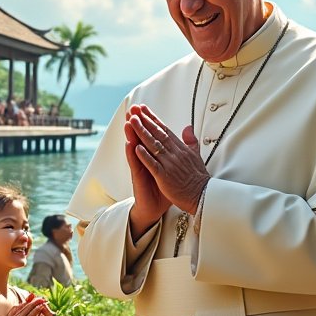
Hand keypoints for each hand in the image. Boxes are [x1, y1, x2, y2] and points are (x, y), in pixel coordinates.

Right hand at [3, 294, 51, 315]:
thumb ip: (15, 309)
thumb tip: (23, 303)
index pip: (25, 308)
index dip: (32, 302)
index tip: (37, 299)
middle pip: (30, 311)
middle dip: (37, 304)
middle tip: (42, 300)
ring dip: (39, 311)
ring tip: (43, 306)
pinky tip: (42, 315)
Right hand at [123, 106, 170, 236]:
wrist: (156, 207)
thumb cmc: (165, 188)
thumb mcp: (174, 168)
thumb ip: (179, 151)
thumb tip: (186, 135)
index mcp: (155, 155)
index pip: (152, 134)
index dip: (149, 121)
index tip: (145, 107)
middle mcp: (146, 158)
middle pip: (141, 137)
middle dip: (137, 122)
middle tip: (133, 108)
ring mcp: (141, 167)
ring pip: (135, 147)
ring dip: (132, 134)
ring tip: (128, 121)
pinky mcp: (139, 177)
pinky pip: (135, 164)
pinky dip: (133, 155)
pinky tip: (130, 145)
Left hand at [126, 105, 209, 214]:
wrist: (202, 195)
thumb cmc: (198, 178)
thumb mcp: (196, 155)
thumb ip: (190, 141)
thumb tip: (188, 127)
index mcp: (181, 148)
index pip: (164, 130)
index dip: (153, 119)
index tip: (144, 110)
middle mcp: (175, 153)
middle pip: (157, 133)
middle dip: (145, 121)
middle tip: (135, 110)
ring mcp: (169, 164)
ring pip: (153, 145)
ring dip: (142, 133)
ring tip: (132, 121)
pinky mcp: (164, 176)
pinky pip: (153, 164)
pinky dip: (145, 156)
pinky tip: (136, 147)